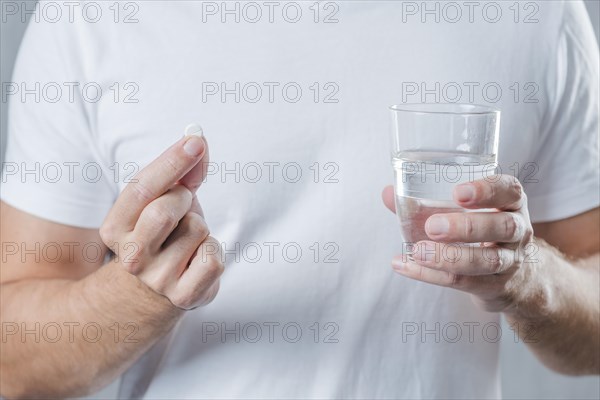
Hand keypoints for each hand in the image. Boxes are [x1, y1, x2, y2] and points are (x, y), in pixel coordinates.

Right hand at [99, 135, 223, 309]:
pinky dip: (214, 250)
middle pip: (164, 210)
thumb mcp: (164, 202)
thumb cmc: (163, 235)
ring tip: (188, 240)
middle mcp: (131, 257)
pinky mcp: (184, 296)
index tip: (195, 141)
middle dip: (183, 199)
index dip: (171, 161)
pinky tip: (198, 258)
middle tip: (183, 207)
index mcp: (115, 228)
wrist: (155, 291)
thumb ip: (181, 174)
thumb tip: (198, 142)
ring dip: (201, 227)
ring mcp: (157, 279)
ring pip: (197, 230)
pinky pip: (214, 258)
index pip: (141, 189)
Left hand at [382, 175, 534, 312]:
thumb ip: (426, 202)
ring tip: (417, 251)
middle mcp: (517, 231)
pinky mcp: (494, 287)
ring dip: (450, 257)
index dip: (487, 190)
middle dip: (466, 226)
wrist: (517, 279)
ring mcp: (510, 262)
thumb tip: (388, 192)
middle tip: (433, 226)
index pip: (510, 191)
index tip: (458, 192)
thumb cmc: (481, 233)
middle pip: (502, 227)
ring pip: (487, 260)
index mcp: (511, 204)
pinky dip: (430, 275)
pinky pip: (463, 283)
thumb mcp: (464, 213)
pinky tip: (404, 265)